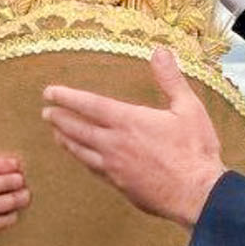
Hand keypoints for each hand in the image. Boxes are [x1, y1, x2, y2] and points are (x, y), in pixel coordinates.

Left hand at [41, 47, 225, 227]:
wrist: (198, 194)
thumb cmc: (195, 150)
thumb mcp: (188, 107)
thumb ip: (170, 79)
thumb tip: (159, 51)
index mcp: (129, 121)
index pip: (89, 105)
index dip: (67, 97)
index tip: (50, 92)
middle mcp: (115, 144)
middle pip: (78, 129)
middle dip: (59, 118)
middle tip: (46, 112)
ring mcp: (115, 167)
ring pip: (81, 151)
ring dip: (65, 140)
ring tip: (56, 133)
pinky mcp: (119, 185)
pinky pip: (93, 169)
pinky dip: (82, 159)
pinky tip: (80, 157)